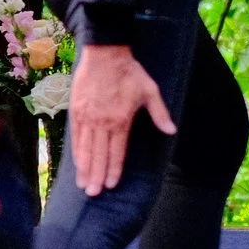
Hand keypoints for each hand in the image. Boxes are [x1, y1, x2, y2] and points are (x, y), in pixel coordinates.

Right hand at [67, 43, 176, 195]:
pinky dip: (76, 152)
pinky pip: (76, 137)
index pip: (117, 152)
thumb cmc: (130, 73)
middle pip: (99, 155)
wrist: (106, 54)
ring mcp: (87, 118)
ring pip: (85, 149)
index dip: (114, 170)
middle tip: (93, 194)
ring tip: (83, 185)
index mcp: (121, 121)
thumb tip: (171, 131)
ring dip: (84, 169)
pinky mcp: (77, 111)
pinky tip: (77, 164)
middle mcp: (102, 123)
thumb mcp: (150, 91)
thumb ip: (159, 114)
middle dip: (97, 176)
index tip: (111, 185)